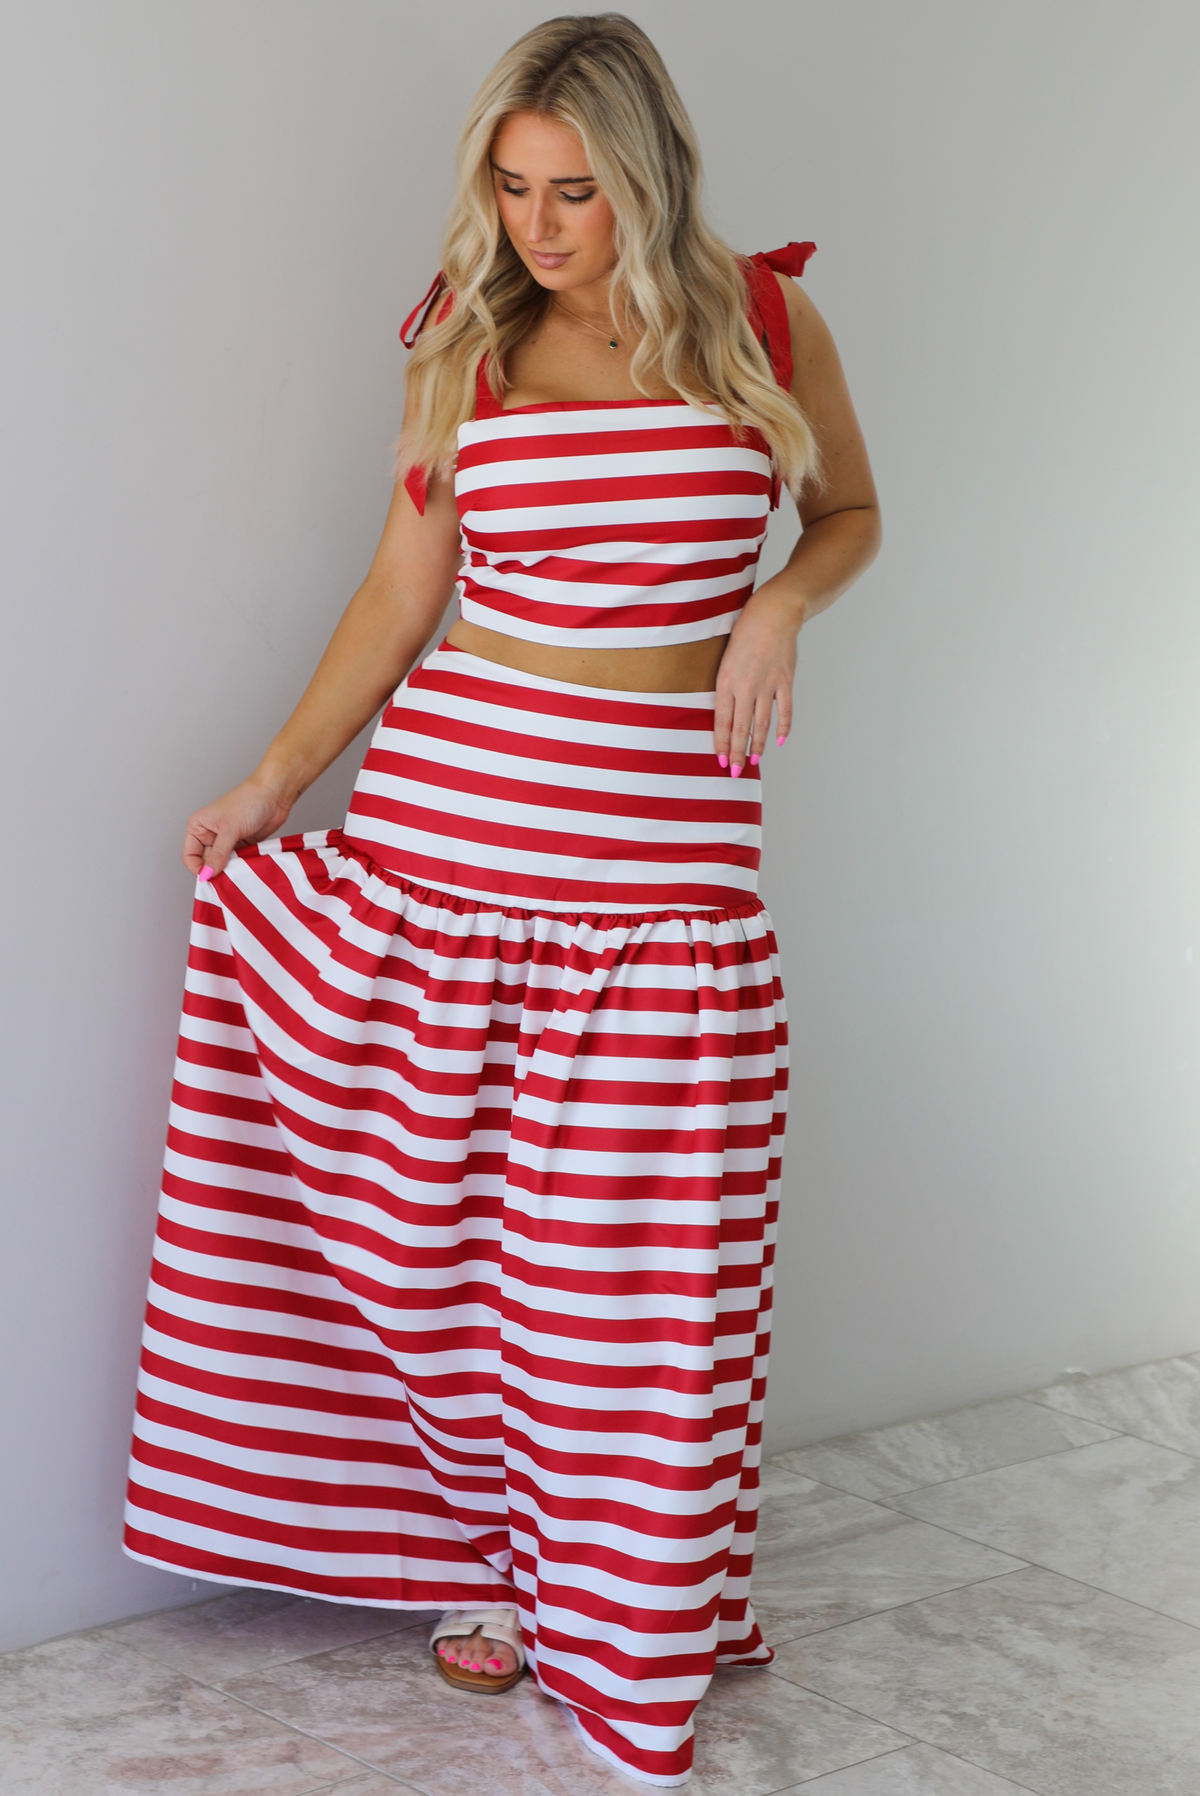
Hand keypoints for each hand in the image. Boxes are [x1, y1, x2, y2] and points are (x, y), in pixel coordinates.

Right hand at [182, 774, 295, 877]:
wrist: (275, 794)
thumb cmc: (248, 801)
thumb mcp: (230, 830)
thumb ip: (218, 854)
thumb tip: (207, 875)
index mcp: (198, 827)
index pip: (190, 856)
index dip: (198, 869)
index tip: (211, 879)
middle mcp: (209, 835)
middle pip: (207, 863)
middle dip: (216, 872)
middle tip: (228, 878)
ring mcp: (226, 841)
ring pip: (223, 865)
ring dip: (231, 870)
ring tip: (239, 870)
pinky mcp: (241, 845)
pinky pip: (237, 863)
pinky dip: (242, 867)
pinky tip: (248, 867)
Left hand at [713, 579, 802, 775]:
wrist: (773, 612)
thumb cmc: (745, 631)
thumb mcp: (725, 657)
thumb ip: (726, 684)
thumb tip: (725, 709)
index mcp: (726, 680)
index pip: (722, 721)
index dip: (722, 743)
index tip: (722, 760)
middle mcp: (745, 686)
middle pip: (741, 728)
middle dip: (737, 753)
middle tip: (735, 772)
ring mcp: (767, 685)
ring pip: (761, 724)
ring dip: (757, 746)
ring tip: (753, 762)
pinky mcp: (785, 681)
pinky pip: (784, 710)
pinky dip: (782, 727)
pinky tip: (778, 741)